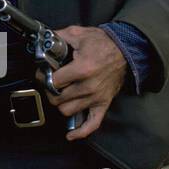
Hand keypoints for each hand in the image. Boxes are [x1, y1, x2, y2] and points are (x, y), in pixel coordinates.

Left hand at [39, 25, 126, 140]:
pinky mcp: (104, 104)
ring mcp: (97, 97)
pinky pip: (92, 124)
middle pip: (58, 99)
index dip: (43, 77)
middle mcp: (89, 86)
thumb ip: (57, 37)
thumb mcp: (77, 33)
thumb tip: (42, 40)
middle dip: (50, 91)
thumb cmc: (101, 42)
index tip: (42, 73)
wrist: (126, 50)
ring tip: (60, 95)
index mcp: (82, 69)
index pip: (53, 82)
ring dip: (61, 104)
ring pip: (68, 111)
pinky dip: (81, 131)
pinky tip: (70, 134)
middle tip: (49, 84)